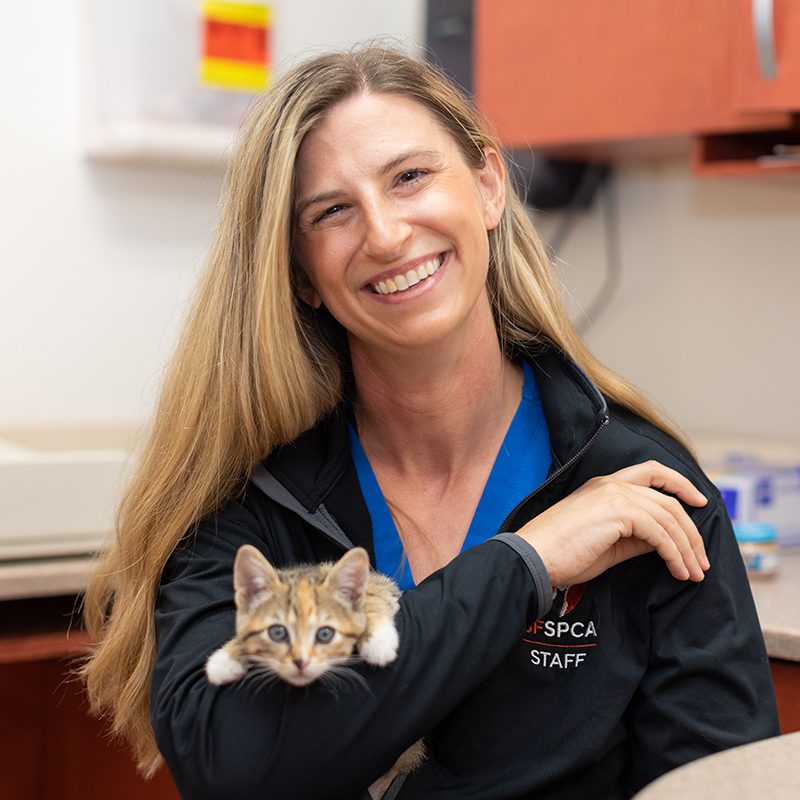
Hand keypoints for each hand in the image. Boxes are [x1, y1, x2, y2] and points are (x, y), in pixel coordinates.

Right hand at [514, 461, 709, 586]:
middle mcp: (612, 483)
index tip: (699, 502)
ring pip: (669, 517)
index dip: (680, 484)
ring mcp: (615, 495)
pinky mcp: (618, 512)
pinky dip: (674, 554)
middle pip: (668, 501)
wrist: (535, 557)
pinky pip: (659, 533)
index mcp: (605, 485)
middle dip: (691, 533)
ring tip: (693, 573)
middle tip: (700, 561)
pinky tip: (677, 571)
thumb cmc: (562, 554)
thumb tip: (664, 542)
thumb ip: (635, 536)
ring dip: (686, 549)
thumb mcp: (607, 543)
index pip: (652, 472)